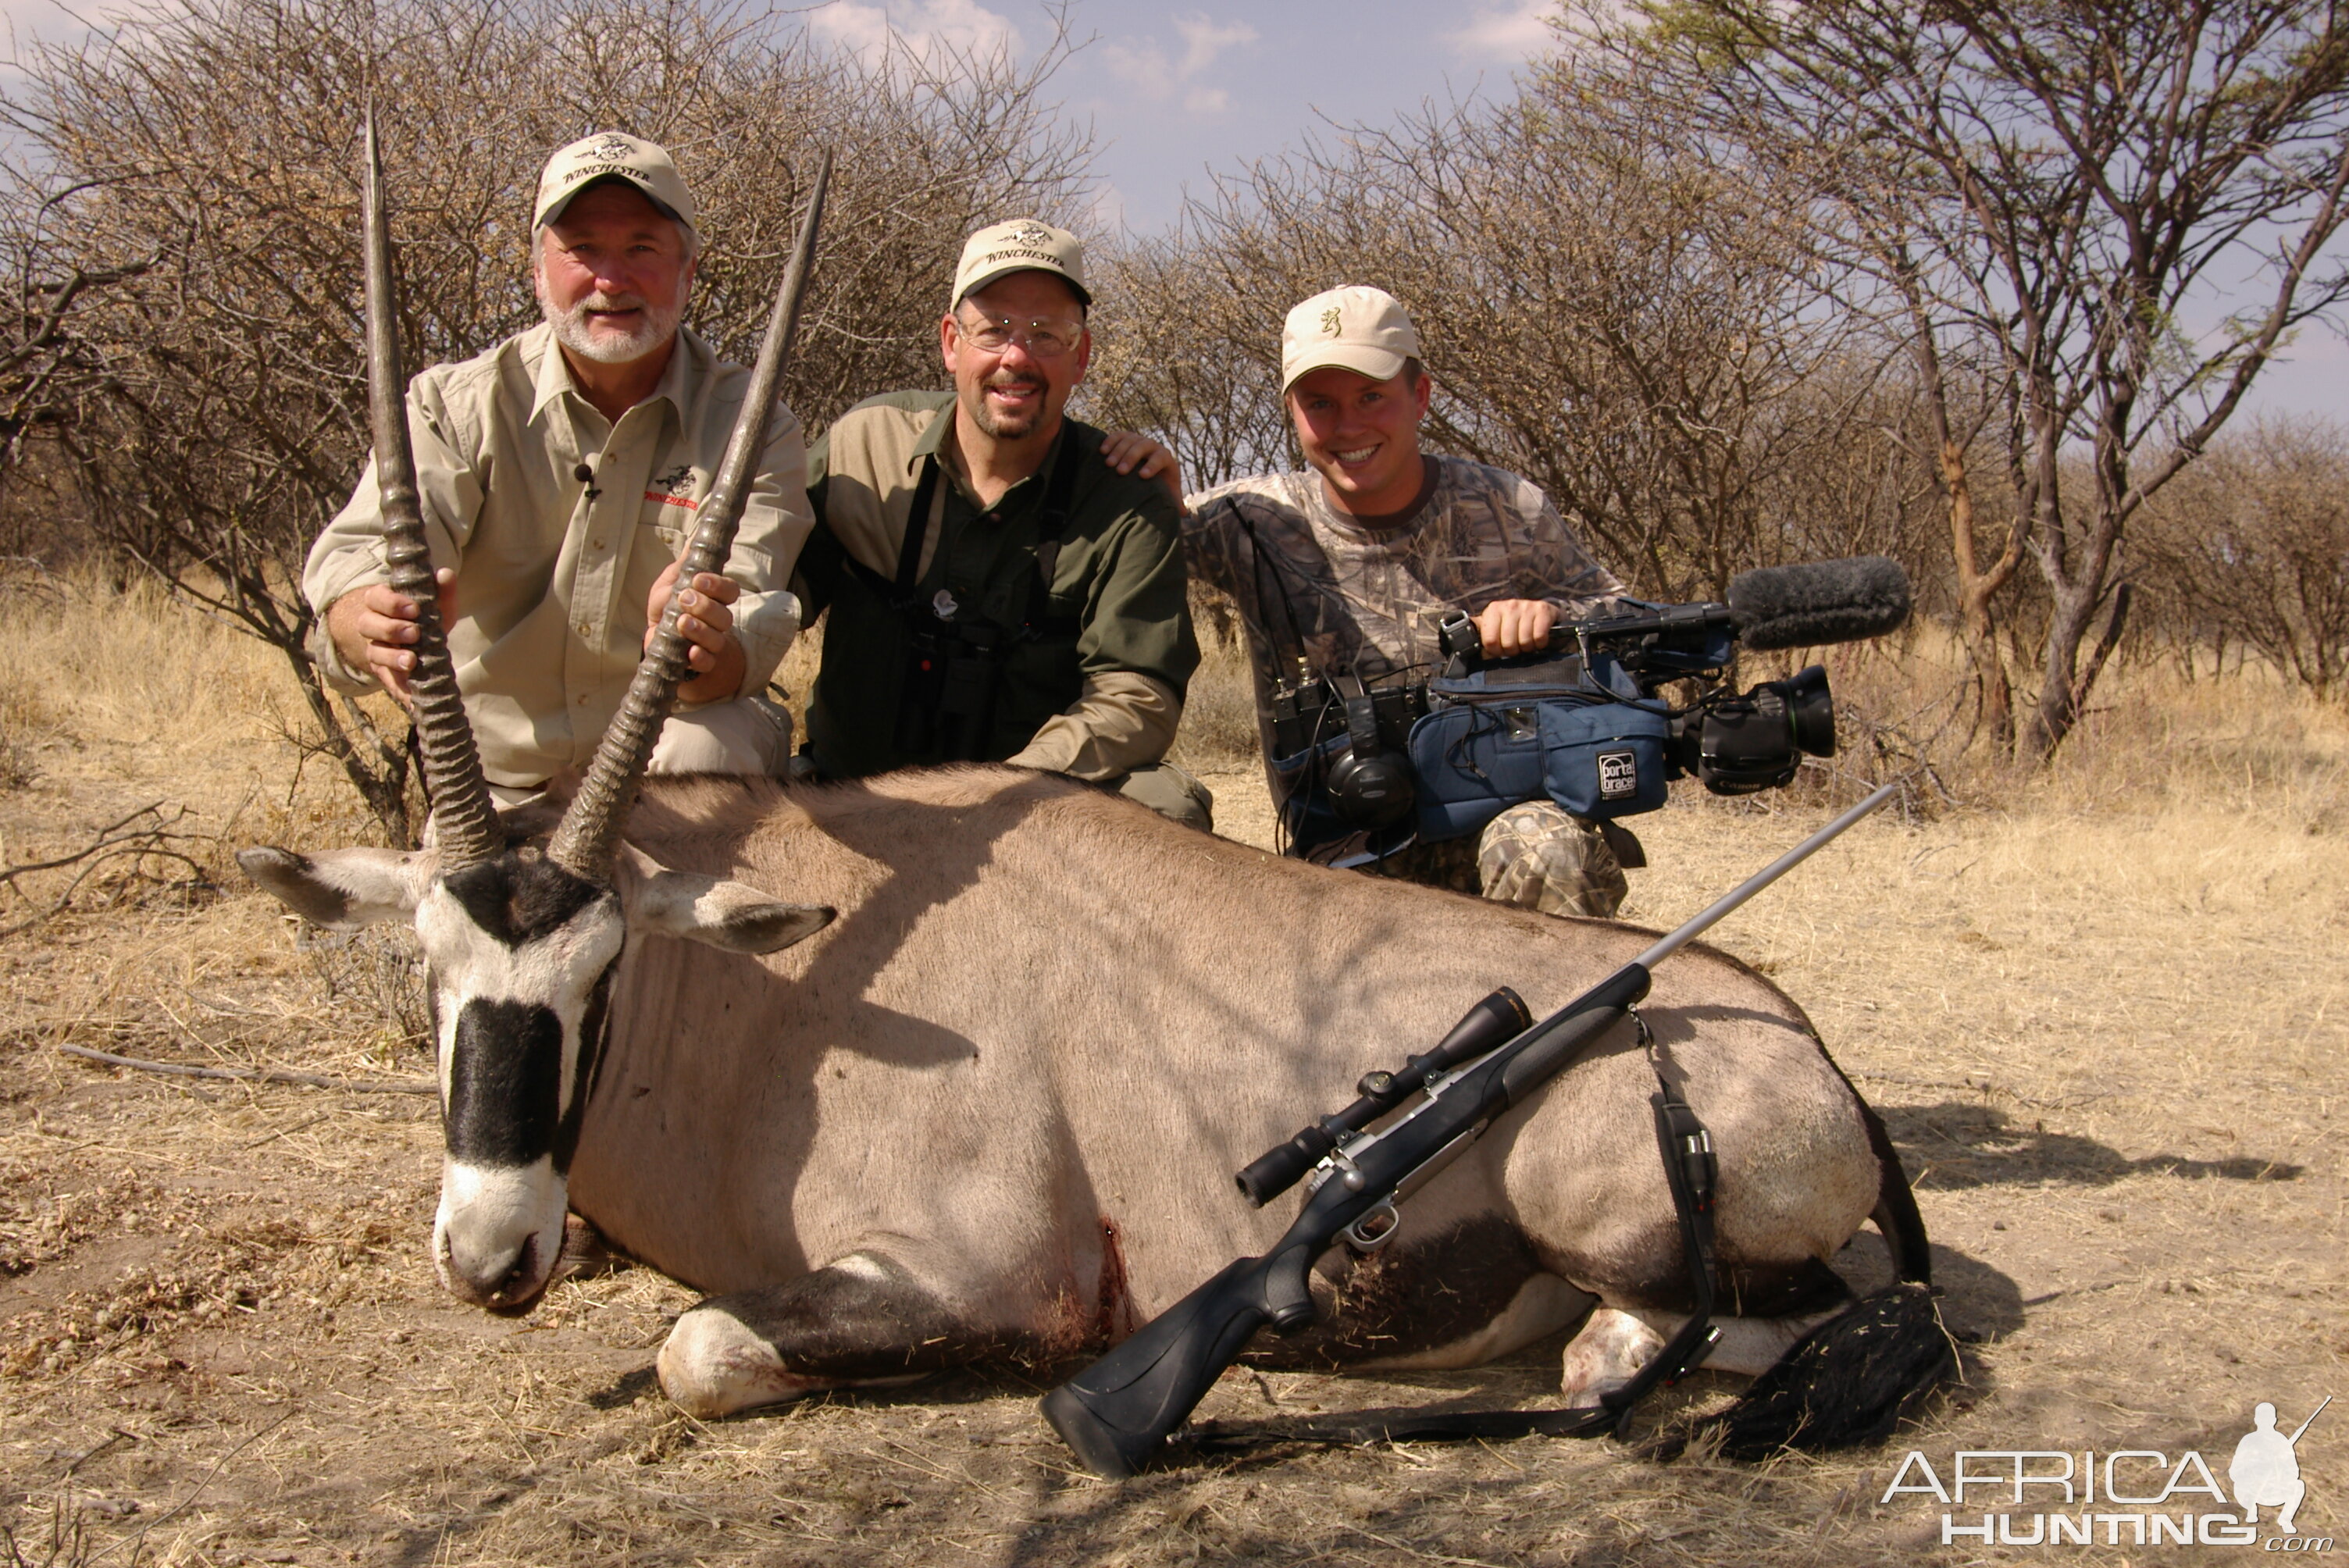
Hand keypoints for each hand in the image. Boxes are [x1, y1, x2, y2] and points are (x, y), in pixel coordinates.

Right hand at [326, 569, 456, 704]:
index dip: (391, 603)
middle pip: (368, 625)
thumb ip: (441, 591)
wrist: (414, 644)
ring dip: (391, 657)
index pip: (376, 598)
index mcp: (379, 603)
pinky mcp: (384, 674)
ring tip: (411, 660)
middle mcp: (371, 626)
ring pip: (374, 652)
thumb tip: (445, 574)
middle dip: (391, 629)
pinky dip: (400, 691)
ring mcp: (375, 651)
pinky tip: (413, 699)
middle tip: (413, 633)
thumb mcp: (435, 605)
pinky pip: (388, 683)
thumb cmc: (423, 619)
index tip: (413, 609)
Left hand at [646, 562, 745, 701]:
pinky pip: (708, 663)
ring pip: (717, 639)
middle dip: (705, 606)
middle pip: (725, 616)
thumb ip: (684, 566)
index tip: (698, 580)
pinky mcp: (700, 664)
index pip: (730, 591)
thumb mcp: (670, 583)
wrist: (655, 638)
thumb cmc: (666, 608)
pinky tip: (690, 651)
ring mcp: (710, 644)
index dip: (718, 586)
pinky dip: (700, 657)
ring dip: (701, 630)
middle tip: (683, 599)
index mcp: (713, 600)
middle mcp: (717, 622)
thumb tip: (693, 540)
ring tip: (682, 622)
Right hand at [1098, 430, 1183, 509]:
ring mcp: (1139, 440)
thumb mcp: (1168, 493)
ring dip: (1118, 451)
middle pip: (1143, 446)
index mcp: (1165, 458)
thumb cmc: (1159, 485)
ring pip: (1129, 440)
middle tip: (1120, 471)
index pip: (1161, 457)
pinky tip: (1102, 451)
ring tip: (1108, 464)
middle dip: (1131, 458)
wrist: (1148, 469)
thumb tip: (1183, 513)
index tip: (1142, 476)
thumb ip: (1175, 502)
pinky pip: (1118, 436)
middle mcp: (1153, 446)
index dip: (1153, 465)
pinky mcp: (1126, 438)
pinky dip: (1110, 441)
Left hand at [1473, 598, 1557, 657]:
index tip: (1501, 649)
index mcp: (1493, 610)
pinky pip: (1539, 637)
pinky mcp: (1543, 610)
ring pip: (1525, 641)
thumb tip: (1462, 647)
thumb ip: (1480, 635)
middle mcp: (1509, 605)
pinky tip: (1538, 638)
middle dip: (1513, 651)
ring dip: (1527, 647)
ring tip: (1527, 641)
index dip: (1497, 652)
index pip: (1490, 642)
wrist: (1541, 614)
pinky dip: (1540, 643)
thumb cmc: (1514, 625)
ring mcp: (1527, 605)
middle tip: (1516, 646)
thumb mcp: (1495, 627)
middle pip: (1508, 643)